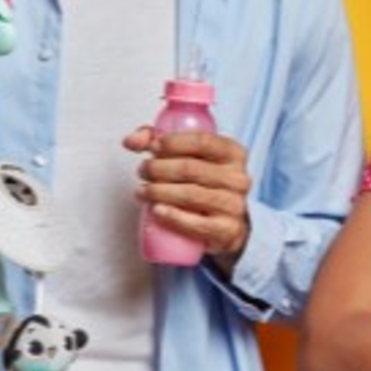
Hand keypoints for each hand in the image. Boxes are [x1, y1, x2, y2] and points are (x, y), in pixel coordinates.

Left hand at [123, 127, 251, 268]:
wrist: (226, 223)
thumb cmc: (203, 183)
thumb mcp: (190, 156)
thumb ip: (159, 140)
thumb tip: (131, 141)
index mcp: (233, 153)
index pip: (202, 141)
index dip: (173, 143)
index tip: (153, 148)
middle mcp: (239, 178)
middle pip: (190, 168)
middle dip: (158, 168)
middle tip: (143, 171)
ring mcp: (235, 205)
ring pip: (190, 195)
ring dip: (159, 191)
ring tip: (143, 191)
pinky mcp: (227, 230)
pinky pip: (196, 223)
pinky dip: (172, 216)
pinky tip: (157, 210)